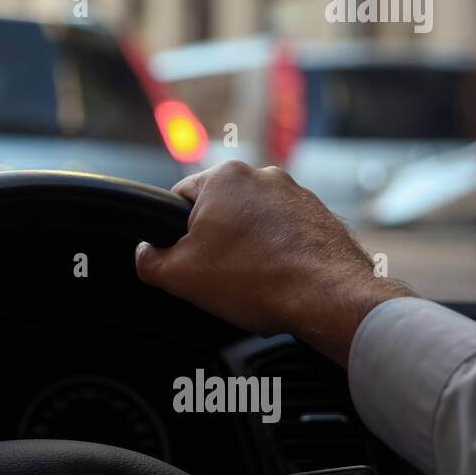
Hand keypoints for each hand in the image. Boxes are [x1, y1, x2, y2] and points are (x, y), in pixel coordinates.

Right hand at [133, 160, 412, 363]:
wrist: (329, 299)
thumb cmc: (257, 280)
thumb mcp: (177, 276)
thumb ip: (147, 258)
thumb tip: (145, 252)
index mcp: (224, 177)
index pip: (178, 198)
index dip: (173, 233)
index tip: (183, 259)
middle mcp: (263, 175)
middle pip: (219, 210)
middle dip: (215, 241)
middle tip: (218, 275)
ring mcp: (297, 194)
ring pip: (254, 223)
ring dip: (248, 248)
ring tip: (252, 281)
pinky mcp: (322, 216)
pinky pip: (286, 234)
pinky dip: (279, 254)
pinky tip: (278, 281)